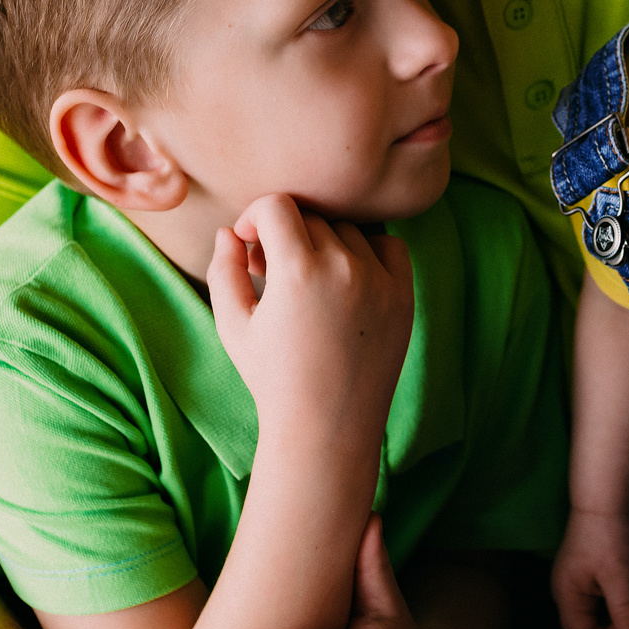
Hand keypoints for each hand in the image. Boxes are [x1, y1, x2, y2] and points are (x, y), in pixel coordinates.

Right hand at [208, 194, 414, 437]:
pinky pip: (389, 245)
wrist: (328, 423)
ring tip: (307, 280)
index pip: (277, 205)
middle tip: (271, 271)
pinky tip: (347, 275)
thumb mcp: (233, 324)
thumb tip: (228, 231)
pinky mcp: (403, 295)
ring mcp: (379, 280)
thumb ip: (224, 269)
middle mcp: (344, 268)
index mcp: (297, 272)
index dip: (255, 217)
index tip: (249, 243)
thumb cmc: (272, 377)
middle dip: (285, 235)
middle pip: (311, 218)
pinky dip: (368, 249)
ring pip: (348, 229)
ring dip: (324, 243)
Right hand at [552, 509, 628, 628]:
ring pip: (596, 614)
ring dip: (617, 614)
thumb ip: (626, 613)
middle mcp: (566, 593)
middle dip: (613, 628)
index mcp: (566, 597)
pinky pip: (601, 600)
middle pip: (586, 628)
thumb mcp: (622, 577)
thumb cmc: (612, 536)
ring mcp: (576, 582)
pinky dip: (616, 601)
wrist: (609, 496)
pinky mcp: (589, 573)